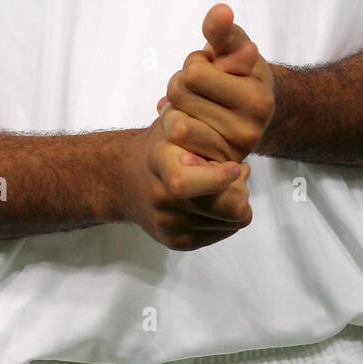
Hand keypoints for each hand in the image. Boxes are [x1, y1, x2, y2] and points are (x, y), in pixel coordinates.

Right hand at [118, 111, 251, 252]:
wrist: (122, 180)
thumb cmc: (159, 146)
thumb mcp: (174, 121)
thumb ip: (200, 122)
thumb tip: (231, 135)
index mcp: (160, 161)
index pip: (188, 182)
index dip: (220, 176)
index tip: (235, 165)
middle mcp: (161, 197)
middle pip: (228, 207)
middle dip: (240, 189)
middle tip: (236, 171)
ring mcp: (169, 224)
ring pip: (233, 220)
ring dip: (237, 201)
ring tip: (225, 183)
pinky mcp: (177, 242)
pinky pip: (225, 231)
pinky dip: (227, 215)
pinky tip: (215, 197)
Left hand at [158, 4, 275, 163]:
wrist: (251, 115)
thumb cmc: (240, 73)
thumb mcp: (235, 48)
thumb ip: (224, 32)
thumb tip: (221, 11)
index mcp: (258, 98)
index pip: (195, 71)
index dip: (196, 62)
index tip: (213, 66)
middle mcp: (250, 130)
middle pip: (180, 93)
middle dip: (183, 82)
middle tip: (200, 87)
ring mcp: (229, 153)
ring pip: (173, 120)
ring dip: (175, 106)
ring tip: (194, 103)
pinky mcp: (210, 167)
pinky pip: (173, 144)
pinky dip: (173, 127)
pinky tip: (186, 122)